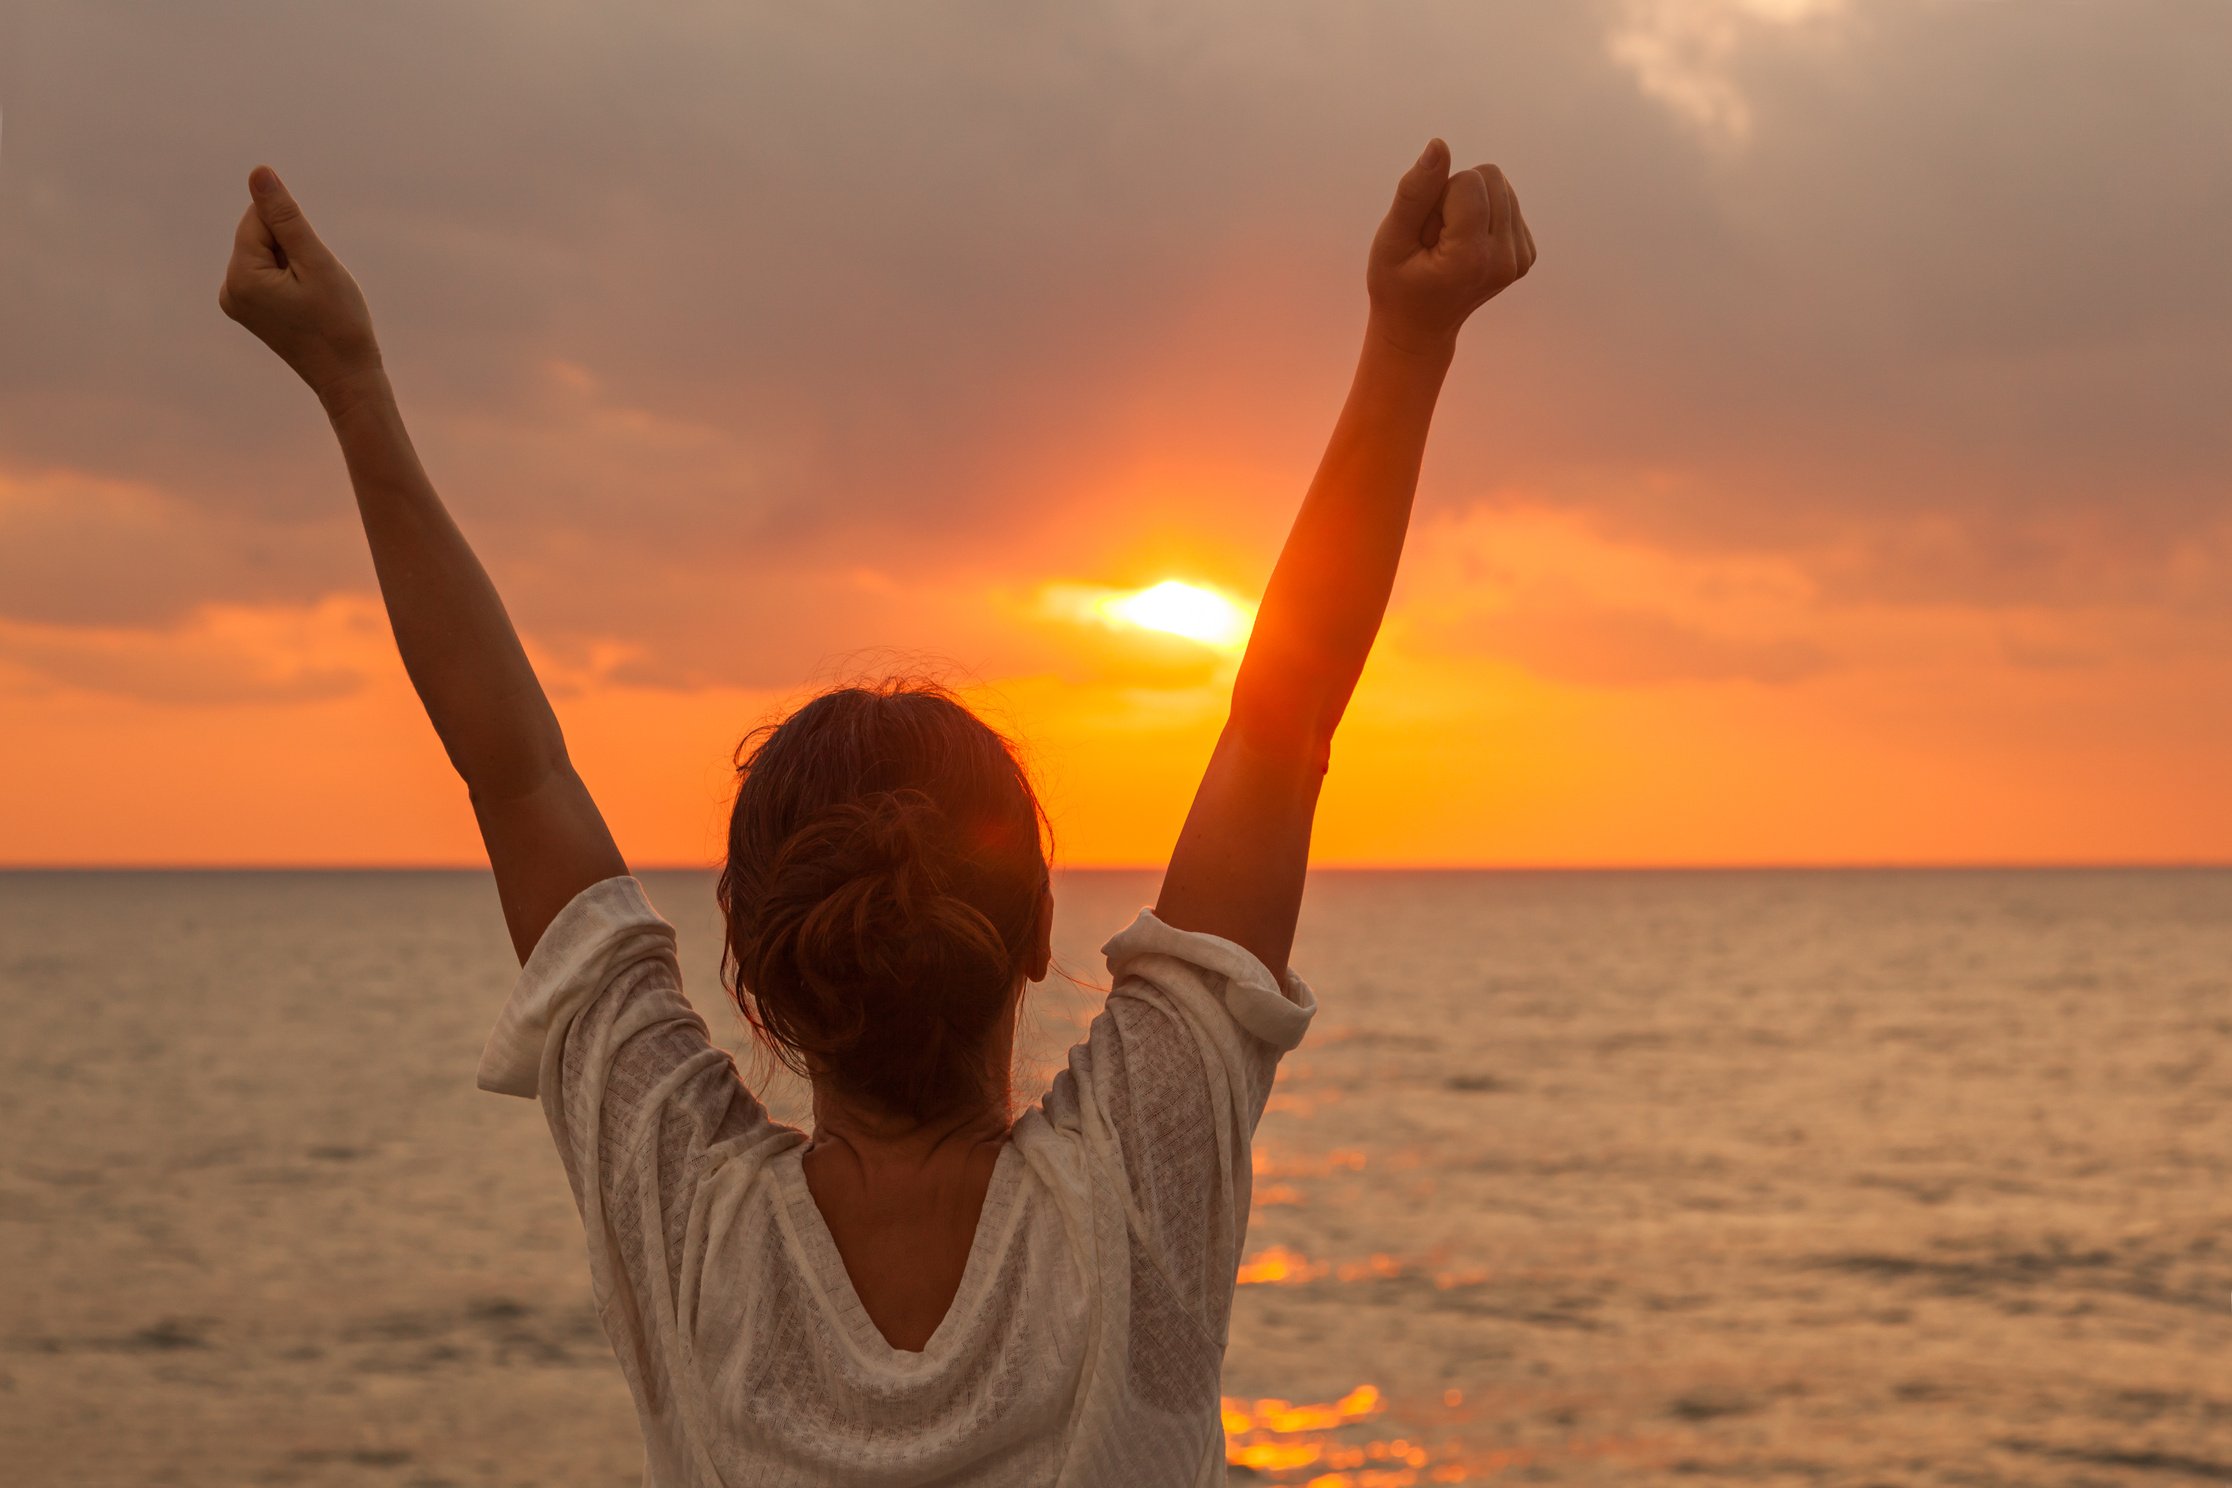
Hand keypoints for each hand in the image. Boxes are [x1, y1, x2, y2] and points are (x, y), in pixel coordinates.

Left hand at [218, 166, 381, 407]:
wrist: (348, 378)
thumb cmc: (339, 322)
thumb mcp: (316, 262)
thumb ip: (285, 216)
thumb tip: (258, 172)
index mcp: (240, 276)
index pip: (260, 219)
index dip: (297, 234)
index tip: (314, 270)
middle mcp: (228, 289)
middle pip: (261, 236)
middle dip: (295, 250)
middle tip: (317, 290)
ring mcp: (236, 302)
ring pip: (267, 254)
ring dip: (296, 266)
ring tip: (313, 301)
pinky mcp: (248, 310)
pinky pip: (268, 274)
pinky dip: (292, 280)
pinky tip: (307, 307)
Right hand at [1365, 139, 1535, 356]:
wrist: (1419, 327)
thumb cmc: (1397, 284)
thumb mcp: (1391, 240)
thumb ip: (1415, 192)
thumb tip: (1439, 145)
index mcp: (1472, 257)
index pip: (1468, 182)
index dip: (1439, 196)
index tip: (1427, 232)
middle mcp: (1505, 258)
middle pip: (1491, 177)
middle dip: (1457, 195)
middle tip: (1437, 235)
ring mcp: (1520, 259)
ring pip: (1501, 186)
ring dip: (1471, 204)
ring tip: (1450, 241)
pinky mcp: (1526, 255)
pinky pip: (1509, 204)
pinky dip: (1484, 216)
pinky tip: (1466, 245)